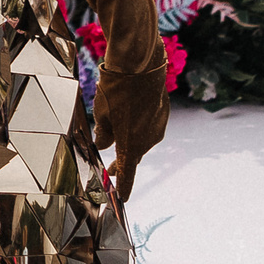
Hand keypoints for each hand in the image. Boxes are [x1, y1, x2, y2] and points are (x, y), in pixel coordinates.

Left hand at [92, 58, 168, 201]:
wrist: (141, 64)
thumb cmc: (117, 89)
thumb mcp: (101, 113)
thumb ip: (103, 134)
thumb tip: (105, 144)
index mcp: (131, 144)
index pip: (127, 174)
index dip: (123, 187)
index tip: (122, 199)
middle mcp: (149, 140)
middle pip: (133, 157)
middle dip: (121, 163)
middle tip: (110, 170)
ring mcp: (158, 127)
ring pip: (141, 140)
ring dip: (130, 141)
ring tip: (115, 135)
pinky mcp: (162, 114)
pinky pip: (148, 126)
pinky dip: (138, 127)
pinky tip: (129, 116)